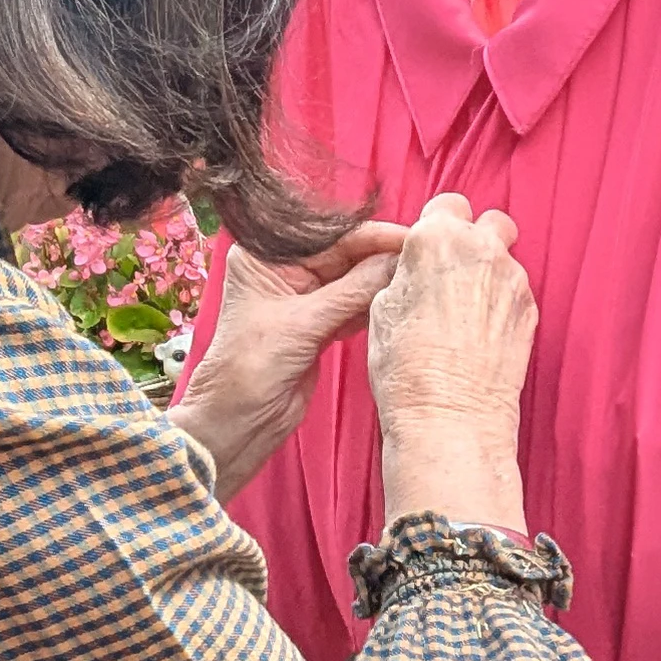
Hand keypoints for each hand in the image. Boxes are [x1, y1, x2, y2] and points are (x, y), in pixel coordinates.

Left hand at [173, 219, 405, 499]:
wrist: (239, 422)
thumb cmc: (248, 369)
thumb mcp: (303, 323)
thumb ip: (352, 290)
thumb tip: (395, 261)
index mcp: (265, 257)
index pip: (329, 237)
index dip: (371, 237)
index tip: (409, 237)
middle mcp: (284, 272)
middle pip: (344, 255)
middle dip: (380, 258)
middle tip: (422, 259)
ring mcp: (302, 299)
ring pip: (352, 281)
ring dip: (380, 283)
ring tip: (416, 279)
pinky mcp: (318, 326)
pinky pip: (353, 306)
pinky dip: (373, 306)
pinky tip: (396, 303)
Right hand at [367, 193, 534, 533]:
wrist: (450, 417)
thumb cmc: (407, 370)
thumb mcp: (382, 309)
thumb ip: (405, 273)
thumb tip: (414, 268)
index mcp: (437, 238)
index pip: (446, 204)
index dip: (436, 226)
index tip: (428, 249)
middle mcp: (481, 249)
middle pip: (487, 222)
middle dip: (472, 240)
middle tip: (450, 274)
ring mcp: (511, 279)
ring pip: (504, 257)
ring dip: (487, 273)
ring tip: (463, 312)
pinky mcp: (530, 310)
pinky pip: (514, 291)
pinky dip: (500, 303)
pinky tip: (480, 332)